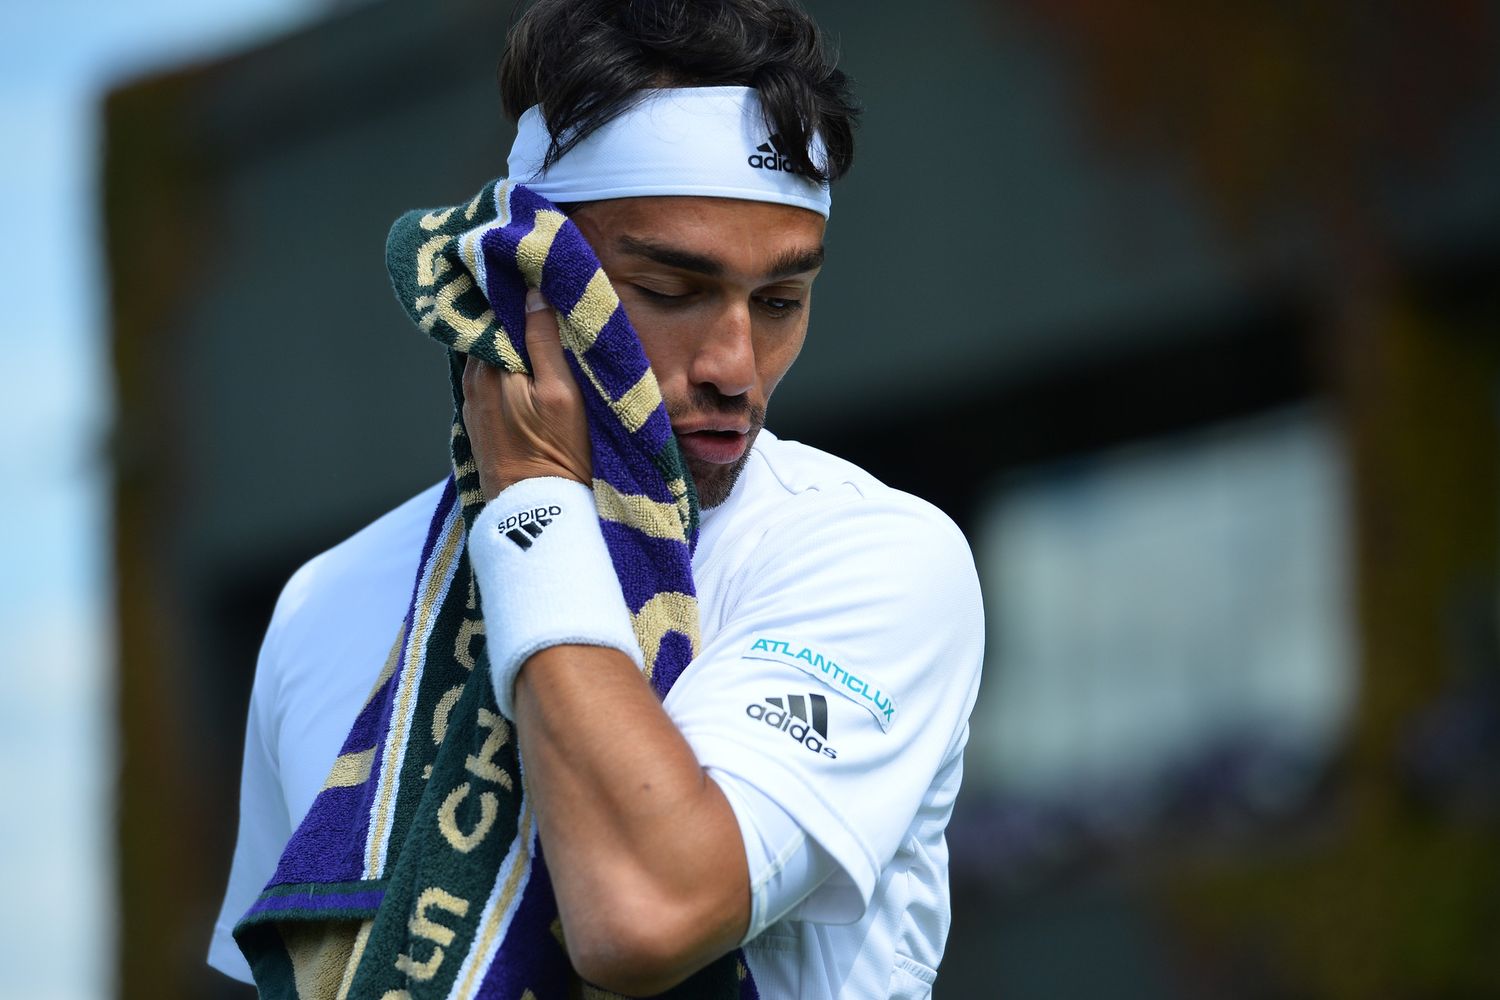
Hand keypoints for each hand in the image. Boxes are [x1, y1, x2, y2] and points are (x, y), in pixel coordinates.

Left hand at [462, 289, 591, 500]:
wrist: (537, 512)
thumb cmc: (557, 453)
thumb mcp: (561, 391)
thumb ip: (544, 340)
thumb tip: (533, 292)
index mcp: (487, 365)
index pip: (492, 312)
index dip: (513, 293)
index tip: (533, 277)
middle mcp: (472, 381)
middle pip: (489, 334)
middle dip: (512, 318)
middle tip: (541, 301)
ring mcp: (473, 404)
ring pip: (490, 358)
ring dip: (510, 345)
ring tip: (538, 335)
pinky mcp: (481, 424)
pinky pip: (490, 382)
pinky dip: (507, 369)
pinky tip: (528, 372)